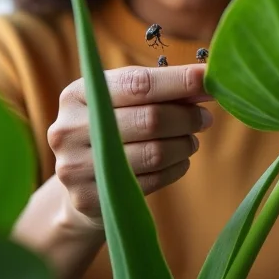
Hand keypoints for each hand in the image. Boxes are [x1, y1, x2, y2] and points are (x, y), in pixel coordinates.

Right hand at [47, 64, 213, 222]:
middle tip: (205, 118)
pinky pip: (150, 182)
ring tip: (191, 140)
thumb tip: (203, 82)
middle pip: (149, 119)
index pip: (138, 84)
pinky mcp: (89, 199)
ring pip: (154, 153)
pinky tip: (178, 161)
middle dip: (186, 117)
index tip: (208, 79)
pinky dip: (175, 168)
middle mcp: (70, 128)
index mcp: (78, 94)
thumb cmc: (108, 129)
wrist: (75, 183)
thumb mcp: (119, 101)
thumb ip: (155, 90)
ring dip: (184, 144)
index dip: (179, 81)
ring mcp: (75, 167)